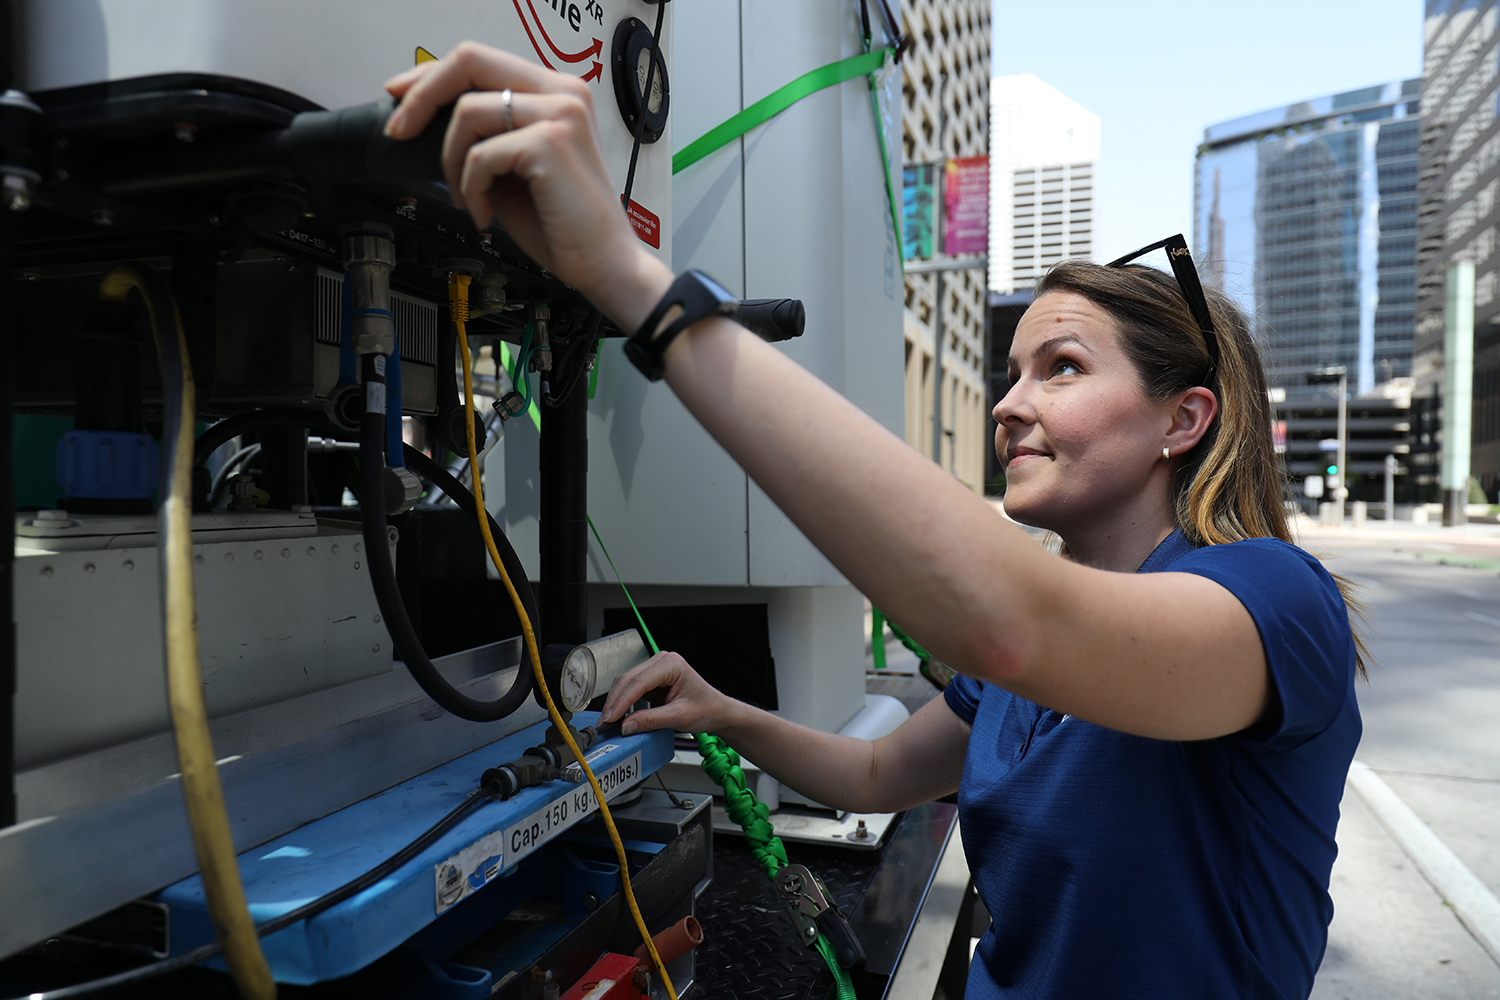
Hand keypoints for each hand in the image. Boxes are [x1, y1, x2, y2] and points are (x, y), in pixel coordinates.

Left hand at [382, 42, 669, 329]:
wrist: (604, 263)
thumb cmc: (564, 224)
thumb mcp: (512, 169)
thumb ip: (484, 137)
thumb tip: (427, 121)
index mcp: (556, 92)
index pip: (480, 61)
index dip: (431, 75)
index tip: (401, 99)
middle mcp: (563, 92)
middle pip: (469, 61)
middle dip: (423, 95)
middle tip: (401, 131)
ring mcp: (560, 114)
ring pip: (468, 112)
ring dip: (452, 162)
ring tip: (468, 197)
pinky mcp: (550, 143)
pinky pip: (480, 155)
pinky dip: (471, 188)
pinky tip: (485, 213)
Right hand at [599, 651, 736, 735]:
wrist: (717, 711)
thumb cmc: (707, 708)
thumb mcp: (679, 717)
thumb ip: (651, 720)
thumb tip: (626, 725)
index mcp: (671, 664)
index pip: (639, 682)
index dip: (621, 701)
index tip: (610, 718)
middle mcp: (662, 661)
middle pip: (628, 680)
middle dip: (615, 702)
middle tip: (605, 723)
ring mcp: (655, 669)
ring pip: (626, 683)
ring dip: (616, 702)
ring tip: (609, 722)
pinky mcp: (651, 679)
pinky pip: (631, 689)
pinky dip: (623, 703)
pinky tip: (618, 715)